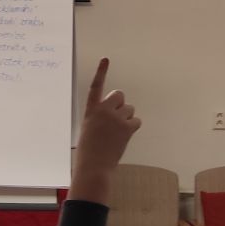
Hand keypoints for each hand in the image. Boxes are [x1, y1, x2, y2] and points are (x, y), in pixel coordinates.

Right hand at [69, 58, 139, 203]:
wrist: (94, 166)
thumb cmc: (88, 152)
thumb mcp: (88, 130)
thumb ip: (99, 118)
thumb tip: (114, 116)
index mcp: (90, 110)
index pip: (96, 87)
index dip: (101, 72)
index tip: (105, 59)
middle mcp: (103, 110)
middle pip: (119, 95)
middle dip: (120, 104)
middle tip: (116, 119)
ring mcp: (116, 118)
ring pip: (129, 109)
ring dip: (126, 118)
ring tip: (117, 133)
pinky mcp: (126, 127)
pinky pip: (136, 121)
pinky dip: (132, 127)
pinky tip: (123, 137)